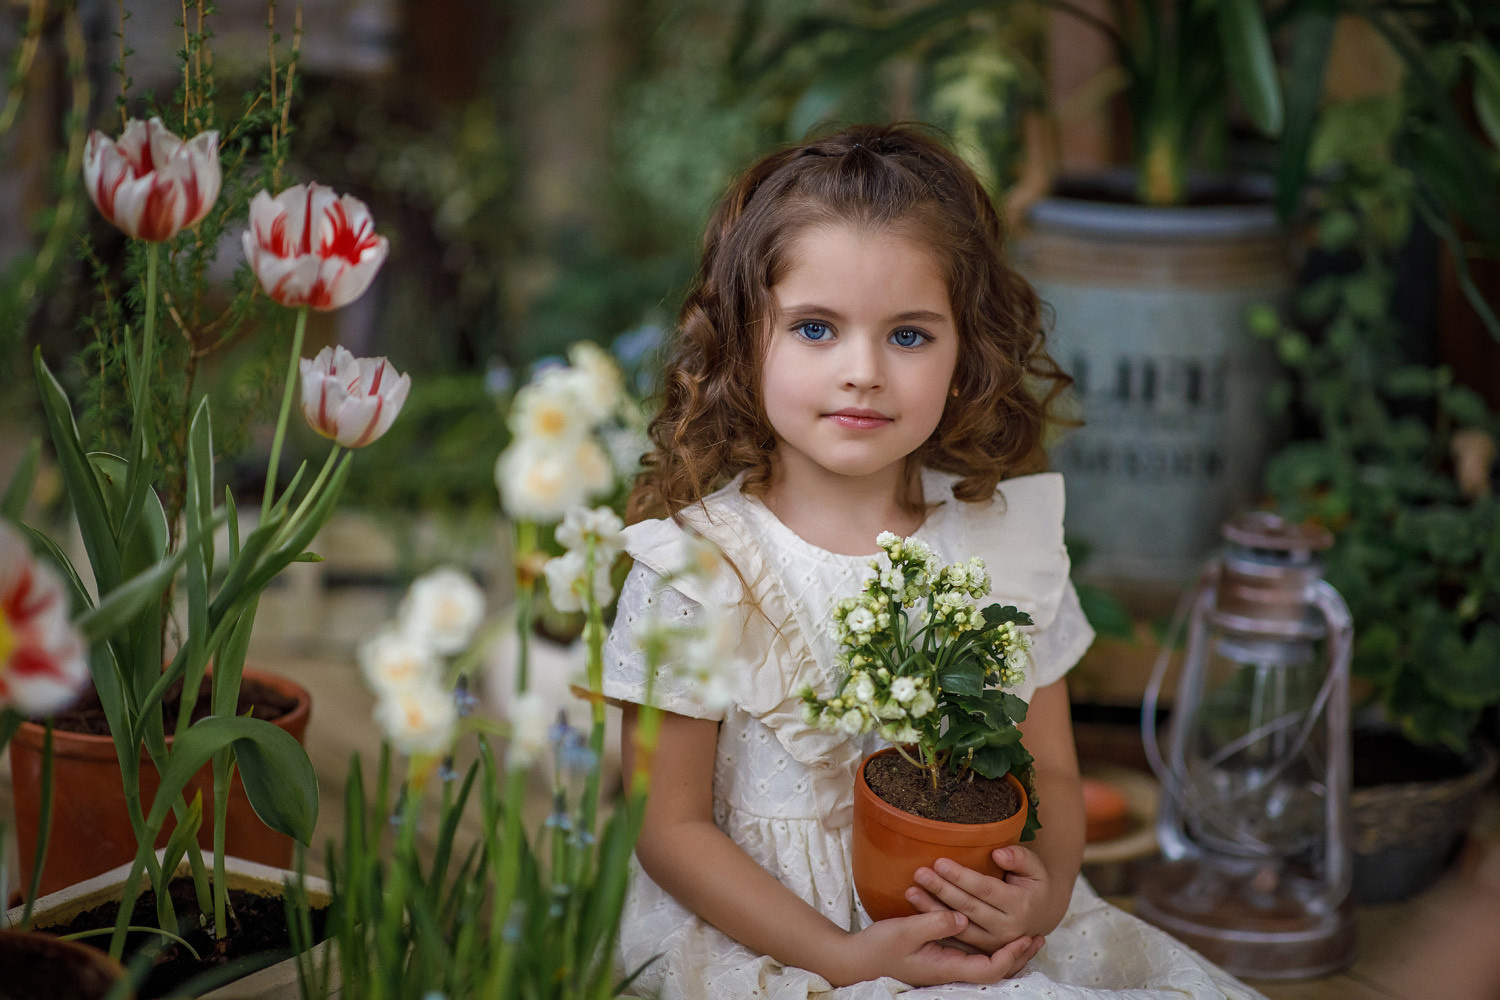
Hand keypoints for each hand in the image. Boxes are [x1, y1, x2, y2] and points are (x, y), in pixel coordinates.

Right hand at [828, 910, 1042, 986]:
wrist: (857, 960)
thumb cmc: (879, 947)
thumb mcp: (906, 931)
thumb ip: (935, 923)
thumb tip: (962, 917)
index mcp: (946, 968)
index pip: (990, 970)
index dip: (1010, 956)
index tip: (1026, 937)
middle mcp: (950, 971)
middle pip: (995, 972)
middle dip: (1018, 956)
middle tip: (1037, 935)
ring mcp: (946, 966)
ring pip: (986, 964)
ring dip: (1007, 951)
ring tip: (1025, 933)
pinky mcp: (939, 959)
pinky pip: (973, 956)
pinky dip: (989, 947)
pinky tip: (993, 931)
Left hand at [904, 845, 1052, 952]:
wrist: (1041, 916)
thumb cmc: (1034, 885)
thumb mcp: (1035, 868)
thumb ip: (1020, 857)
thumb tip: (998, 854)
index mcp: (1019, 905)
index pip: (985, 889)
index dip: (961, 877)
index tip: (939, 862)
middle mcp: (1007, 928)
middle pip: (968, 907)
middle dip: (942, 890)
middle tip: (919, 874)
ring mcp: (994, 943)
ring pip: (959, 926)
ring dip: (933, 910)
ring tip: (911, 892)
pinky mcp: (983, 950)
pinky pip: (957, 939)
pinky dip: (937, 926)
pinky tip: (918, 913)